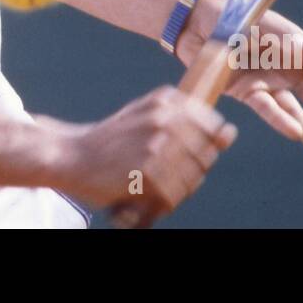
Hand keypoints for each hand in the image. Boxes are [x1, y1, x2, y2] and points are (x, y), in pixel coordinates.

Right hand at [49, 86, 236, 224]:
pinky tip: (147, 196)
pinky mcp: (147, 169)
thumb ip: (189, 123)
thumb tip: (230, 133)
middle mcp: (164, 117)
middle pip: (206, 156)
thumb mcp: (148, 118)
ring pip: (193, 178)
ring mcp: (156, 143)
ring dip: (178, 190)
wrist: (72, 156)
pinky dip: (165, 202)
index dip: (202, 147)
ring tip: (153, 187)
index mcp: (166, 100)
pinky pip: (175, 195)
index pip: (213, 127)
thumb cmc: (113, 141)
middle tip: (161, 175)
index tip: (179, 154)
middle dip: (190, 172)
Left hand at [176, 0, 302, 157]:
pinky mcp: (246, 91)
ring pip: (295, 111)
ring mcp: (268, 82)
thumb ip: (292, 44)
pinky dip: (281, 120)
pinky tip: (296, 133)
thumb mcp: (270, 26)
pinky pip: (267, 108)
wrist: (200, 20)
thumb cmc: (239, 15)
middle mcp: (288, 69)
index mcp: (300, 49)